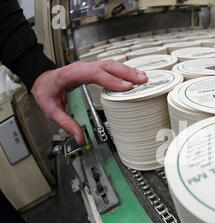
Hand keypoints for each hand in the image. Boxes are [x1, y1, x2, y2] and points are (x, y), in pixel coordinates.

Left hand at [31, 60, 147, 144]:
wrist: (42, 79)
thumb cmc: (47, 90)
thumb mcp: (51, 110)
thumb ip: (66, 123)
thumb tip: (80, 138)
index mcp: (71, 74)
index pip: (94, 74)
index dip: (112, 80)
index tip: (126, 87)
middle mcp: (83, 67)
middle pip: (108, 66)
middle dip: (126, 73)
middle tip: (142, 80)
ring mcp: (90, 67)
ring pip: (112, 65)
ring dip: (128, 71)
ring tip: (143, 78)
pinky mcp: (95, 70)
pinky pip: (111, 68)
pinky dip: (124, 71)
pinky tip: (134, 76)